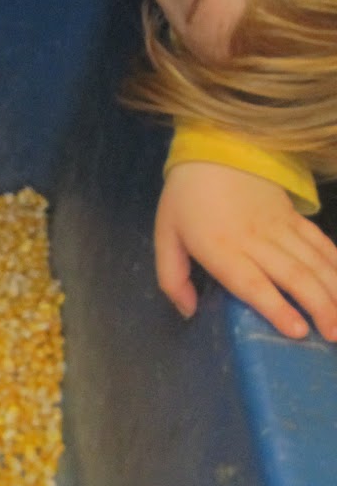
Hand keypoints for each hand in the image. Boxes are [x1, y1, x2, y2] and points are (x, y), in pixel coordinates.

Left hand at [154, 161, 336, 340]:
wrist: (215, 149)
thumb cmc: (186, 198)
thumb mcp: (165, 236)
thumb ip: (172, 277)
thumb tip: (187, 312)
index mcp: (221, 248)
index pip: (253, 283)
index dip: (277, 308)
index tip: (298, 332)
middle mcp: (257, 240)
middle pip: (294, 276)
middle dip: (319, 308)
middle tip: (333, 336)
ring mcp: (281, 227)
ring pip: (316, 262)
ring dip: (334, 292)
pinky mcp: (295, 218)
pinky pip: (322, 243)